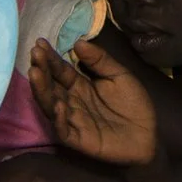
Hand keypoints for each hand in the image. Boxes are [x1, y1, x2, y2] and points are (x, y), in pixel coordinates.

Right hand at [30, 38, 158, 165]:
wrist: (147, 133)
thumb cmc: (133, 103)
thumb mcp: (120, 75)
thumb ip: (100, 60)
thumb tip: (78, 42)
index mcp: (81, 85)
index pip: (61, 70)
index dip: (50, 58)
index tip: (39, 43)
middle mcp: (72, 101)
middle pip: (52, 86)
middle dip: (42, 70)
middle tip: (34, 54)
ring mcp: (73, 120)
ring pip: (51, 106)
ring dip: (42, 91)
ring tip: (36, 73)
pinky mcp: (78, 139)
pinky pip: (64, 130)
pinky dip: (59, 119)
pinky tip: (59, 105)